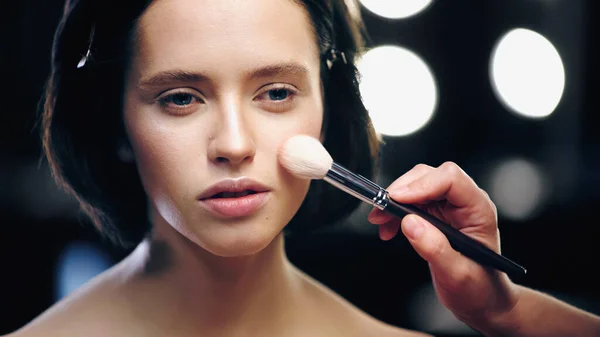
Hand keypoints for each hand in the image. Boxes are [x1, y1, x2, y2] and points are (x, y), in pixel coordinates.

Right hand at [368, 162, 519, 327]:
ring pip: (416, 185)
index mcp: (478, 210)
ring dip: (394, 201)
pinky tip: (388, 228)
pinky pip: (411, 201)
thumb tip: (410, 223)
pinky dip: (395, 211)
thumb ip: (435, 249)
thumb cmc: (479, 288)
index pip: (451, 180)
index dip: (422, 185)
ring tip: (380, 222)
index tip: (397, 199)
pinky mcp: (436, 214)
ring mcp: (449, 206)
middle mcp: (464, 202)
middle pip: (429, 176)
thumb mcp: (457, 275)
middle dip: (402, 191)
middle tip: (381, 211)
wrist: (481, 300)